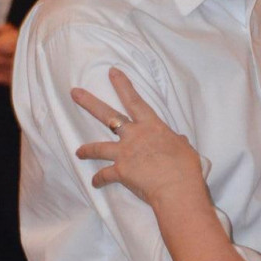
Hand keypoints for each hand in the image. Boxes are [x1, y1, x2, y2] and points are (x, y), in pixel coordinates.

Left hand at [73, 67, 204, 202]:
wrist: (176, 187)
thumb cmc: (185, 168)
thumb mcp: (185, 149)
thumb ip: (178, 142)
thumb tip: (179, 140)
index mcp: (152, 126)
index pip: (134, 101)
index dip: (123, 85)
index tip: (112, 72)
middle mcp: (134, 136)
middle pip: (108, 115)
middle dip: (89, 103)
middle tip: (74, 93)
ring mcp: (124, 153)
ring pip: (99, 148)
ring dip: (87, 150)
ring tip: (78, 152)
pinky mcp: (120, 171)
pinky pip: (105, 175)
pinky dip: (99, 180)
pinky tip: (95, 183)